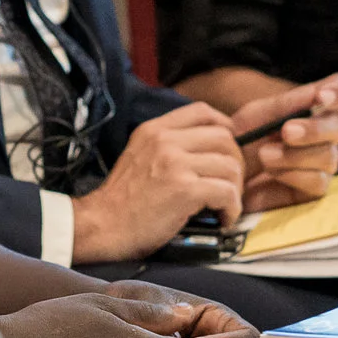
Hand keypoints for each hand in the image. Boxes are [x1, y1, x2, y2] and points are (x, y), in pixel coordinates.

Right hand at [70, 102, 244, 262]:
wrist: (102, 225)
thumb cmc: (122, 199)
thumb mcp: (138, 155)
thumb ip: (166, 146)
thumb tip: (203, 150)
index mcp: (154, 130)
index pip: (201, 111)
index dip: (224, 125)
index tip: (229, 145)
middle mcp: (165, 141)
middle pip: (224, 139)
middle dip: (235, 164)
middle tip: (229, 186)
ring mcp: (175, 163)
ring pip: (230, 167)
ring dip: (235, 190)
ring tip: (224, 206)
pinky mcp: (184, 189)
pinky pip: (227, 193)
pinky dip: (232, 209)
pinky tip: (223, 219)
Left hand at [231, 73, 337, 210]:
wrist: (225, 169)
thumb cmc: (246, 135)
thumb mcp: (259, 114)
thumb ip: (288, 104)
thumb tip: (317, 94)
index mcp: (317, 106)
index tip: (322, 97)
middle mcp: (327, 133)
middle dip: (314, 129)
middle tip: (286, 131)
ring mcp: (324, 161)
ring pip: (328, 156)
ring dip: (294, 155)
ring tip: (264, 155)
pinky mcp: (316, 189)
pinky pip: (318, 182)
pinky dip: (293, 175)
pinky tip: (272, 173)